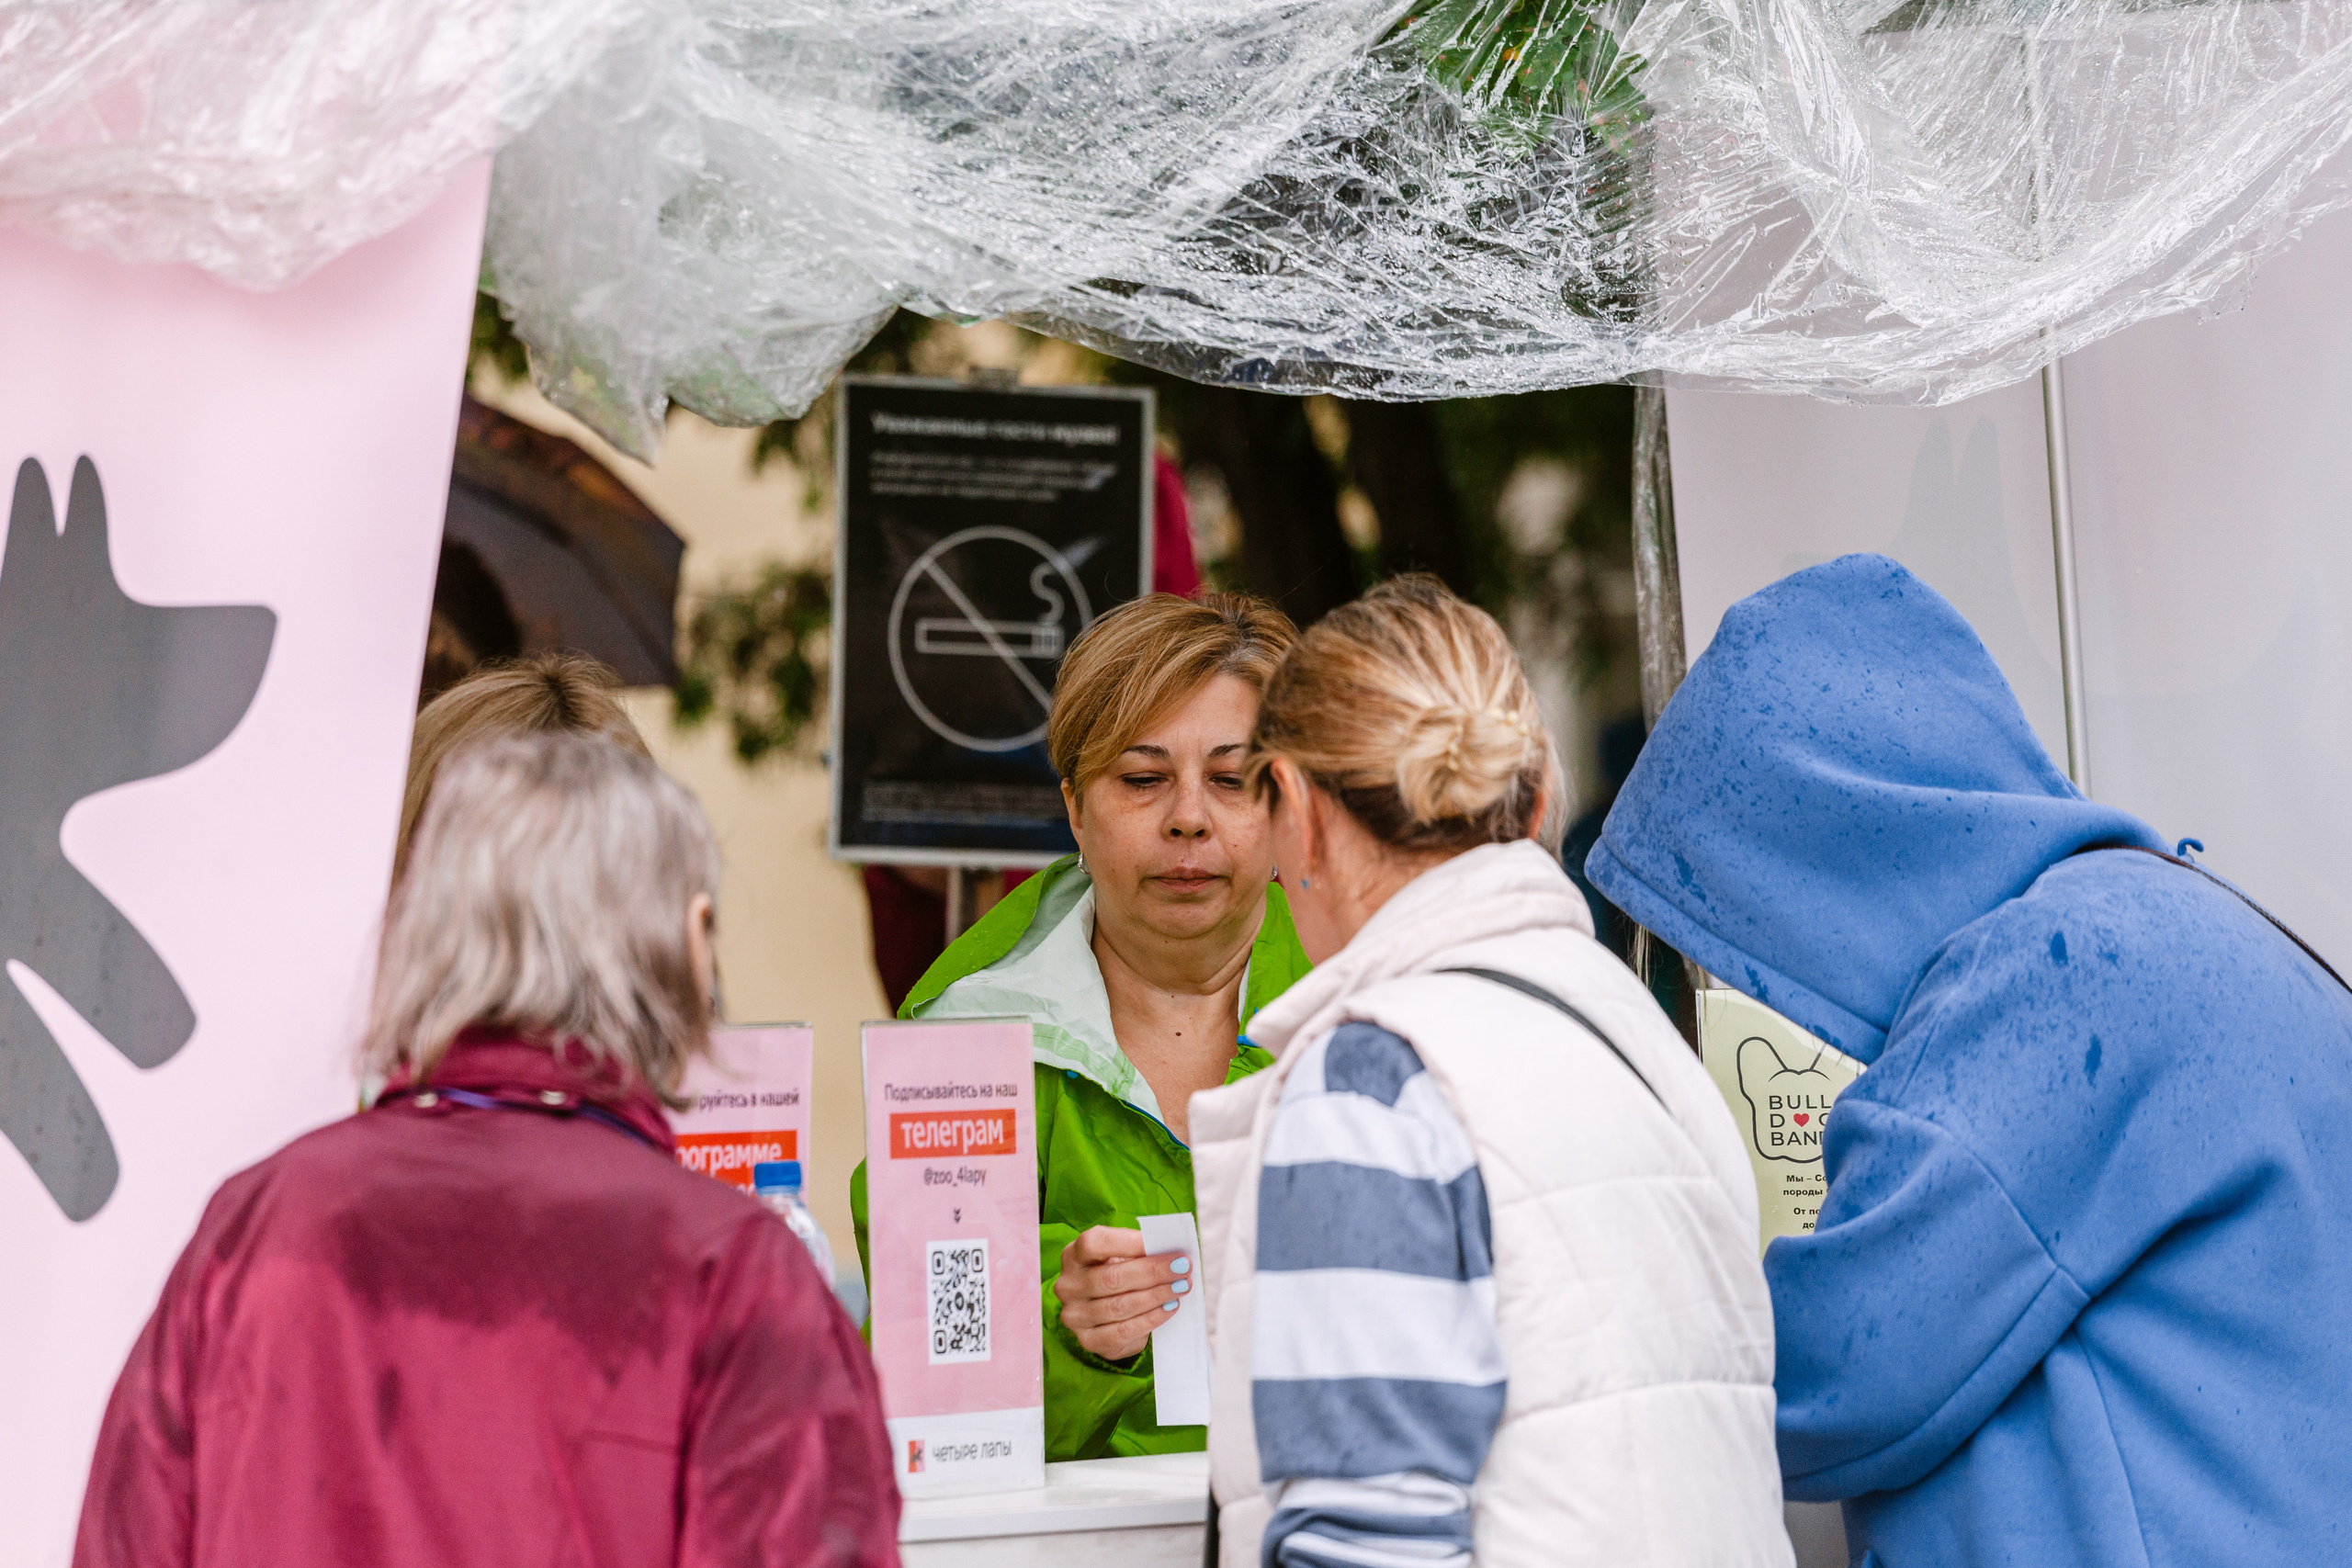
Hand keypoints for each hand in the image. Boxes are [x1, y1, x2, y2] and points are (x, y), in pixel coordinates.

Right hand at [1052, 1225, 1193, 1362]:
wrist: (1105, 1311)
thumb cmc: (1117, 1274)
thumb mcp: (1122, 1257)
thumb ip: (1140, 1252)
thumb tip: (1171, 1253)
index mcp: (1073, 1255)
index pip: (1095, 1244)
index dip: (1129, 1242)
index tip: (1161, 1243)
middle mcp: (1068, 1285)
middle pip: (1112, 1278)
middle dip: (1153, 1272)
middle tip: (1183, 1267)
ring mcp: (1075, 1316)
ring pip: (1120, 1306)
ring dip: (1156, 1296)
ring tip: (1181, 1287)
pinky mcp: (1088, 1340)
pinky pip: (1123, 1331)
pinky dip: (1151, 1319)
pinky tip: (1169, 1308)